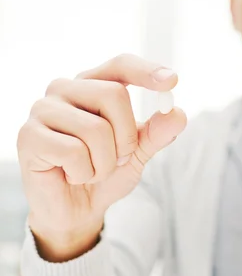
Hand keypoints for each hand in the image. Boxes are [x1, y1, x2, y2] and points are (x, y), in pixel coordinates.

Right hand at [17, 54, 186, 256]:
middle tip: (118, 158)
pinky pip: (73, 152)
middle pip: (114, 95)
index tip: (172, 81)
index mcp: (92, 86)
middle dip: (126, 137)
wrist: (77, 210)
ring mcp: (43, 110)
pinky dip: (84, 173)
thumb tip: (178, 114)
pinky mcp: (29, 136)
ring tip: (92, 170)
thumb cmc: (104, 174)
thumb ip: (156, 134)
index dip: (146, 71)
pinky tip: (71, 175)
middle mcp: (65, 89)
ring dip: (104, 163)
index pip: (120, 65)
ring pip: (95, 129)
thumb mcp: (137, 154)